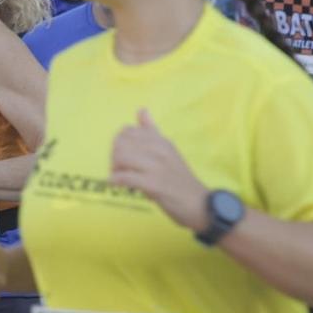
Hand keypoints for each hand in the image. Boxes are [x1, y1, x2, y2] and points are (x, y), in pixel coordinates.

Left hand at [110, 109, 206, 230]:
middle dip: (114, 157)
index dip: (118, 143)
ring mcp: (157, 167)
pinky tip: (117, 184)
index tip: (122, 156)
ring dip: (114, 169)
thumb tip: (141, 109)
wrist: (199, 203)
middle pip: (121, 143)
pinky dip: (116, 181)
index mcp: (161, 140)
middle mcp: (159, 149)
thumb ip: (152, 131)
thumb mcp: (168, 150)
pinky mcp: (153, 184)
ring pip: (121, 157)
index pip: (127, 131)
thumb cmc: (179, 178)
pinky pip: (125, 177)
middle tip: (118, 169)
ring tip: (118, 177)